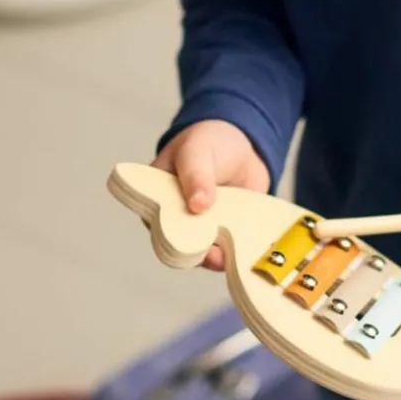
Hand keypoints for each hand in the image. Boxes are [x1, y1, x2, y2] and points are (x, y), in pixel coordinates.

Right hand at [151, 119, 269, 269]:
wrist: (243, 145)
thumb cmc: (208, 142)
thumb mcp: (197, 151)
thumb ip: (195, 175)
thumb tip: (197, 205)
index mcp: (157, 198)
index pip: (156, 223)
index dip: (168, 235)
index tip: (184, 240)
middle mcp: (176, 219)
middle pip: (180, 245)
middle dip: (195, 252)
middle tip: (212, 253)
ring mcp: (202, 229)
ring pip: (204, 253)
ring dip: (217, 257)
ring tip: (228, 255)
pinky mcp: (226, 235)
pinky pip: (228, 251)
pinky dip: (236, 253)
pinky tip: (244, 253)